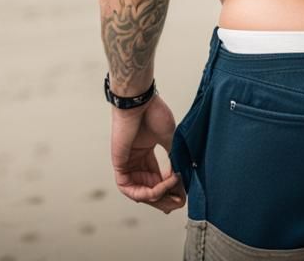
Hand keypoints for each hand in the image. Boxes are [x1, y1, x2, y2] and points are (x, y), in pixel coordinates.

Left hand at [109, 93, 185, 212]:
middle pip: (149, 189)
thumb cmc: (153, 112)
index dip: (170, 189)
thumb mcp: (169, 137)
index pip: (157, 179)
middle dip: (164, 199)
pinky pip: (128, 188)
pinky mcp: (119, 164)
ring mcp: (127, 163)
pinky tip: (157, 189)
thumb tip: (182, 176)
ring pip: (139, 192)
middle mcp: (136, 161)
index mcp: (146, 154)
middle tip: (179, 201)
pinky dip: (143, 193)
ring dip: (157, 196)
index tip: (184, 192)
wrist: (140, 101)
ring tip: (170, 189)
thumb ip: (173, 157)